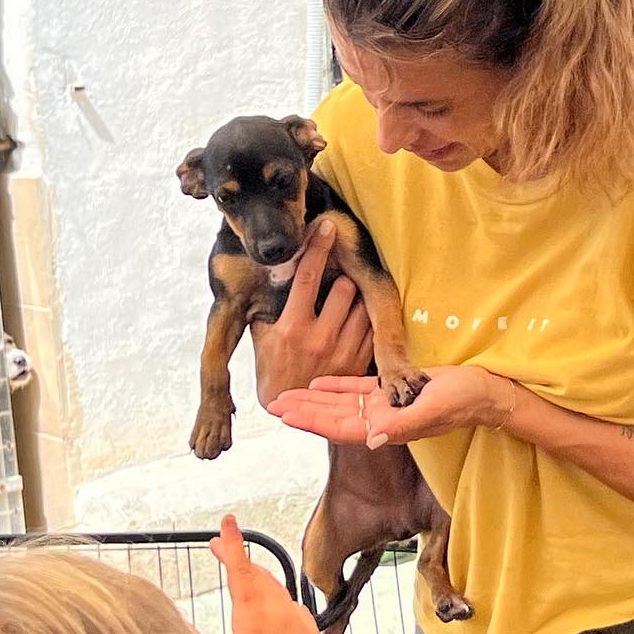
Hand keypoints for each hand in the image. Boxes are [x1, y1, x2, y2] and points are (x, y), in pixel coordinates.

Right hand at [205, 514, 325, 633]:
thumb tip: (177, 622)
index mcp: (251, 615)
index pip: (239, 568)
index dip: (231, 542)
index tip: (228, 520)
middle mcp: (276, 608)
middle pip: (255, 572)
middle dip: (236, 557)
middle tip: (218, 549)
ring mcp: (295, 615)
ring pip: (273, 586)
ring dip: (255, 578)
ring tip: (238, 580)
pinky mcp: (309, 625)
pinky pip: (288, 604)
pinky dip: (274, 601)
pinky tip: (266, 615)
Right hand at [250, 221, 373, 406]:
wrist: (292, 407)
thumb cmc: (273, 366)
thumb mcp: (262, 336)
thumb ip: (268, 306)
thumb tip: (269, 271)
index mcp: (292, 327)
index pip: (306, 276)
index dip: (317, 247)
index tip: (326, 226)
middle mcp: (319, 337)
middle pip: (344, 287)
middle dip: (341, 278)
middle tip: (336, 279)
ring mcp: (342, 351)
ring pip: (362, 305)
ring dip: (356, 297)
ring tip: (346, 300)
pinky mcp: (359, 363)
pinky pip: (371, 328)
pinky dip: (366, 319)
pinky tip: (355, 319)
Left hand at [267, 366, 513, 447]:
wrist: (484, 391)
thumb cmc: (462, 402)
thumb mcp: (432, 411)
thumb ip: (401, 426)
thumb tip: (370, 440)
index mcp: (387, 427)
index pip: (340, 426)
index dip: (311, 421)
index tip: (285, 415)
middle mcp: (381, 419)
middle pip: (333, 415)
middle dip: (303, 410)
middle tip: (272, 404)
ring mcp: (386, 404)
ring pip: (341, 402)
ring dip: (313, 398)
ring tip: (287, 394)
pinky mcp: (394, 389)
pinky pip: (359, 387)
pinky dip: (338, 385)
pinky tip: (318, 381)